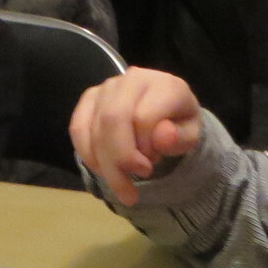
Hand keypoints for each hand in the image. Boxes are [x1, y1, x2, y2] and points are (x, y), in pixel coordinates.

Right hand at [69, 68, 203, 205]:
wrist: (166, 111)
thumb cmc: (178, 124)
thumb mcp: (190, 135)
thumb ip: (180, 138)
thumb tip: (162, 137)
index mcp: (164, 85)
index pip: (143, 117)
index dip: (145, 148)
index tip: (152, 165)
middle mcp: (132, 79)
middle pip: (113, 119)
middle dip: (118, 159)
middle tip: (130, 188)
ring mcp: (107, 87)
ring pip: (93, 127)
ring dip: (104, 165)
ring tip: (120, 186)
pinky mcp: (89, 98)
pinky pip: (77, 128)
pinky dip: (87, 155)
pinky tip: (102, 170)